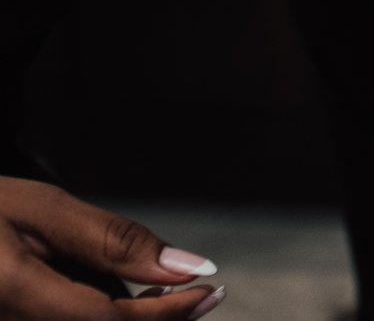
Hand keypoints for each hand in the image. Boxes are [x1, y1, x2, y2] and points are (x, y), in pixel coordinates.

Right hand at [0, 178, 221, 318]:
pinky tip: (102, 293)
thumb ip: (112, 241)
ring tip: (138, 288)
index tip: (210, 291)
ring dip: (119, 316)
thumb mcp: (42, 207)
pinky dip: (90, 314)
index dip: (166, 315)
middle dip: (149, 320)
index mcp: (8, 290)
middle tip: (185, 293)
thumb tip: (188, 266)